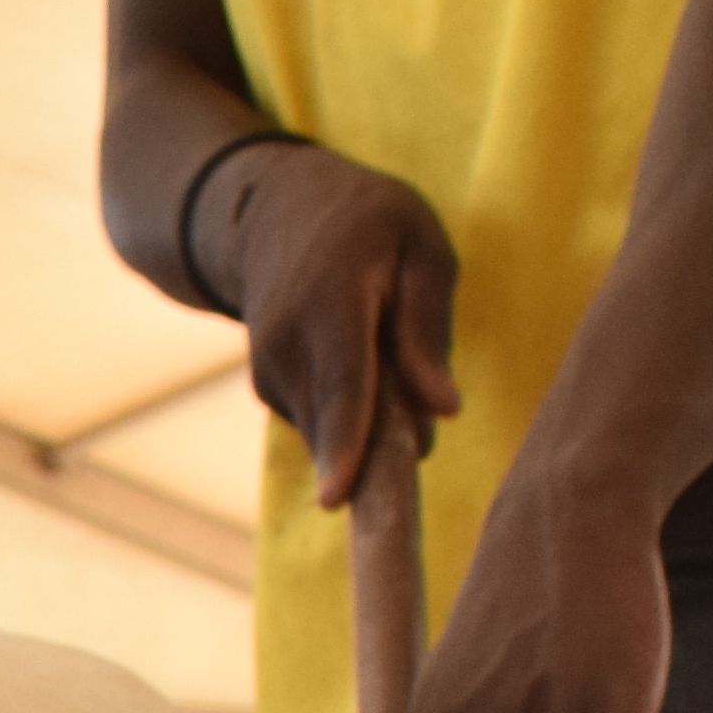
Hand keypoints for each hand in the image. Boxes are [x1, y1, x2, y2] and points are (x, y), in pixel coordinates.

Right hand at [208, 143, 459, 511]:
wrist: (274, 212)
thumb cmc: (368, 225)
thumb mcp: (421, 247)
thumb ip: (429, 326)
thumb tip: (445, 408)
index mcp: (332, 299)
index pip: (342, 381)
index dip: (345, 442)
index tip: (337, 499)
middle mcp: (286, 341)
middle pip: (339, 423)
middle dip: (387, 445)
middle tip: (424, 431)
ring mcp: (268, 369)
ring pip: (332, 433)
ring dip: (374, 425)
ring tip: (391, 367)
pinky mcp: (268, 391)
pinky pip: (323, 427)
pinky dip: (353, 417)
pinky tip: (362, 370)